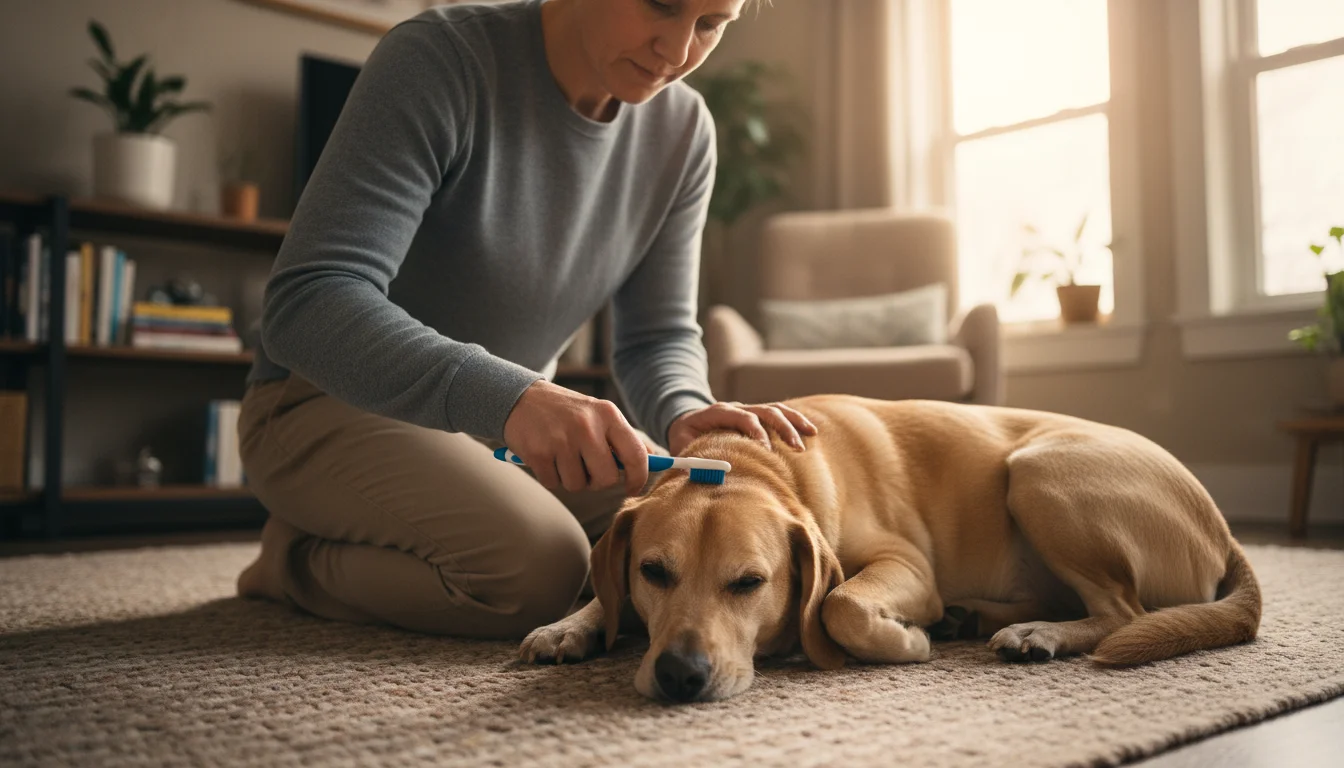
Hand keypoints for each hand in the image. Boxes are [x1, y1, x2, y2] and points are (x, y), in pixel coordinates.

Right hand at [503, 380, 649, 495]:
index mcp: (608, 414)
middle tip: (587, 468)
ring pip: (578, 485)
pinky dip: (551, 476)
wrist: (521, 398)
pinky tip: (547, 456)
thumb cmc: (567, 412)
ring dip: (571, 478)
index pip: (636, 455)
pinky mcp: (539, 453)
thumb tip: (652, 460)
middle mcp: (587, 426)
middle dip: (597, 481)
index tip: (633, 488)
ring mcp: (561, 440)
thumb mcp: (598, 414)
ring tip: (563, 456)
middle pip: (606, 479)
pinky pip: (554, 483)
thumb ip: (622, 438)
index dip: (638, 478)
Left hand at [666, 401, 818, 456]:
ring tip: (811, 435)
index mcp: (717, 412)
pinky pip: (779, 414)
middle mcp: (736, 407)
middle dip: (782, 428)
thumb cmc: (685, 437)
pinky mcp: (757, 416)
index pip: (741, 416)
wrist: (686, 421)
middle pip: (764, 410)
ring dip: (794, 421)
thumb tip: (699, 475)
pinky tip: (810, 432)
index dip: (755, 431)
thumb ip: (689, 459)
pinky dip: (795, 421)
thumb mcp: (680, 446)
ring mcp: (748, 410)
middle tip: (796, 447)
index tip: (766, 450)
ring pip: (776, 409)